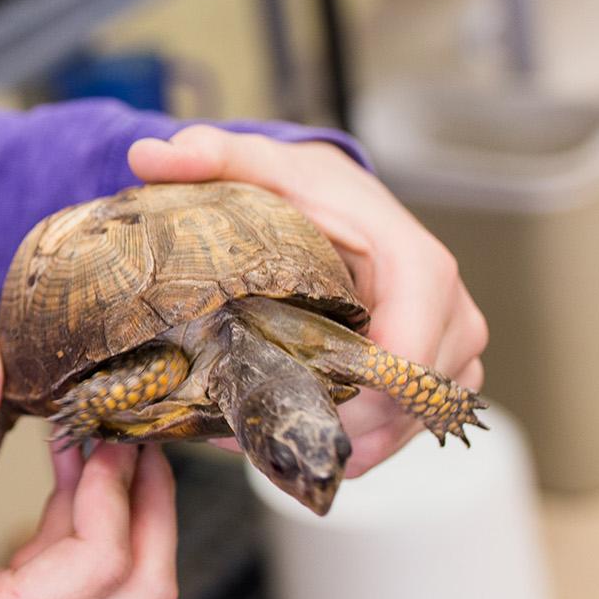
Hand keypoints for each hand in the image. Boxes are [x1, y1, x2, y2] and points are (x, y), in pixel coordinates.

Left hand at [127, 125, 488, 475]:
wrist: (332, 205)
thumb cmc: (301, 191)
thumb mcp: (256, 167)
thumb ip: (209, 157)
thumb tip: (149, 155)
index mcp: (413, 257)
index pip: (423, 322)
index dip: (381, 368)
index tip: (319, 392)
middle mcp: (449, 309)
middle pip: (420, 389)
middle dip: (344, 416)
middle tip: (263, 415)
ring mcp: (449, 351)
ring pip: (412, 423)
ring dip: (342, 439)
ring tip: (264, 426)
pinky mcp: (433, 381)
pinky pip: (402, 435)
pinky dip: (350, 444)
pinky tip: (289, 427)